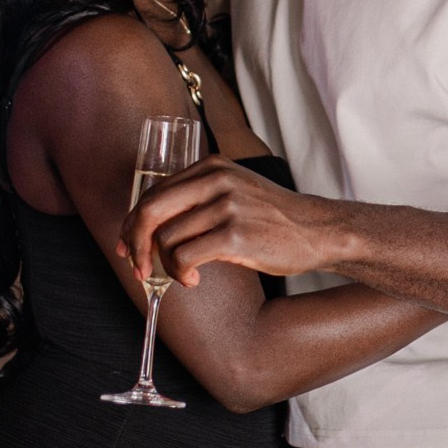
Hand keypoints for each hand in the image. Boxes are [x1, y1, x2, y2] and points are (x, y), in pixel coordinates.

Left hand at [121, 158, 344, 284]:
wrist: (319, 230)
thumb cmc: (274, 219)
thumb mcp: (235, 193)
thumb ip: (198, 200)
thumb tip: (151, 230)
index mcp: (211, 167)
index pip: (153, 194)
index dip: (133, 225)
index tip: (129, 248)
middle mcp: (216, 180)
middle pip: (149, 211)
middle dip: (135, 245)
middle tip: (138, 268)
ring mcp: (226, 205)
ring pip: (165, 238)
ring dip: (164, 265)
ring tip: (184, 276)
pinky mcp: (235, 234)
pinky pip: (184, 257)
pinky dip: (180, 274)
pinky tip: (194, 280)